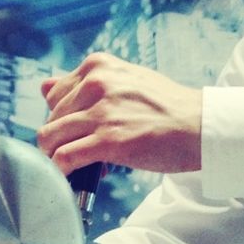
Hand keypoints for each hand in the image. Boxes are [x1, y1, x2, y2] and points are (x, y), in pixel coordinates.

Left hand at [38, 52, 202, 175]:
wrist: (200, 125)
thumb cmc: (167, 107)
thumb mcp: (125, 81)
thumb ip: (85, 84)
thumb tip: (44, 88)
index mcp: (98, 66)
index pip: (55, 95)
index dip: (64, 119)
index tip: (81, 133)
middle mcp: (96, 83)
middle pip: (51, 119)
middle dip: (62, 140)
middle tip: (84, 154)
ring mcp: (101, 112)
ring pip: (50, 138)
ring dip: (57, 158)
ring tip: (77, 167)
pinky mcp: (108, 140)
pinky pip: (65, 158)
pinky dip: (62, 172)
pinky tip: (74, 178)